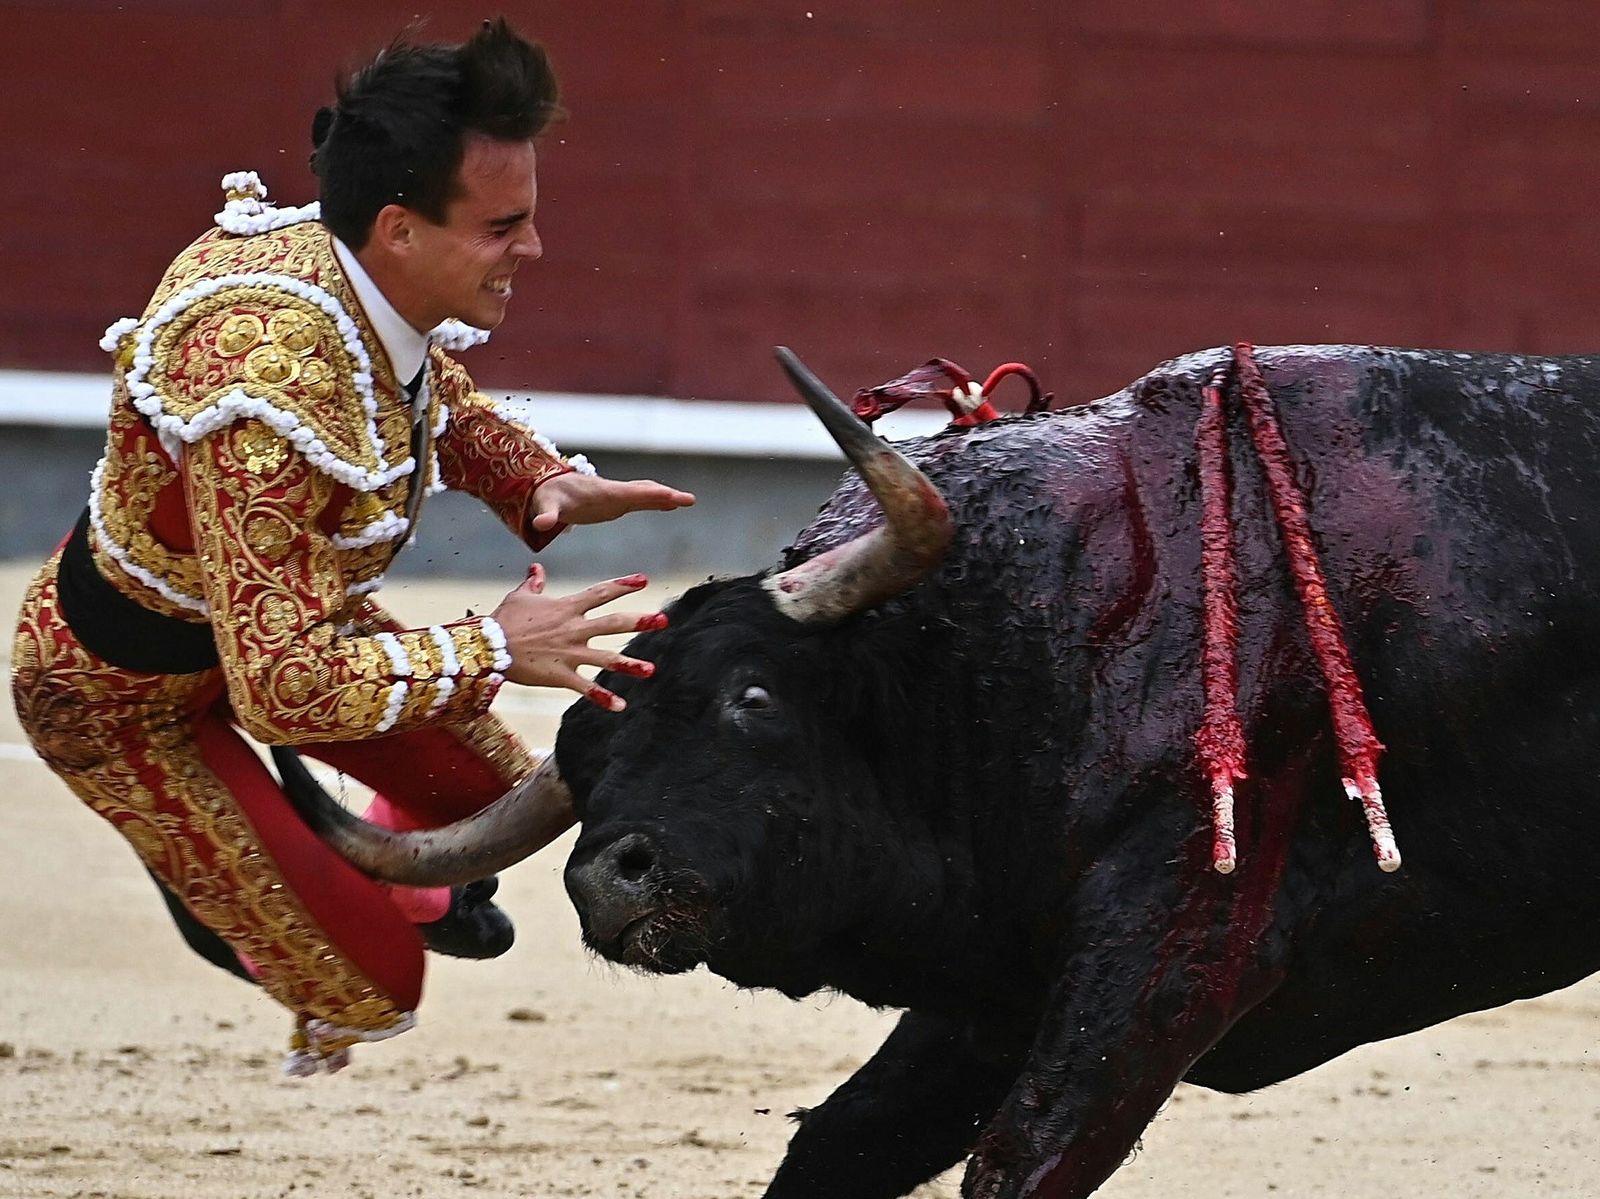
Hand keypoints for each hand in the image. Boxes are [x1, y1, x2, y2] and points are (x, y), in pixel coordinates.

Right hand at [489, 564, 669, 710]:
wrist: (487, 648)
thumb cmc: (502, 620)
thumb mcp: (519, 596)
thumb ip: (533, 583)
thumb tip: (536, 568)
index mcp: (566, 608)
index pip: (600, 593)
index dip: (623, 586)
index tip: (643, 580)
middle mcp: (573, 630)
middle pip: (613, 623)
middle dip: (640, 621)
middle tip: (662, 620)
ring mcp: (569, 653)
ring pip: (606, 659)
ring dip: (630, 665)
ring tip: (651, 670)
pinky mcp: (560, 675)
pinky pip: (586, 688)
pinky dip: (603, 698)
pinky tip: (621, 706)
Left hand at [530, 471, 695, 533]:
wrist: (546, 487)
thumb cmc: (546, 498)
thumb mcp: (545, 507)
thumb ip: (546, 517)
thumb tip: (541, 525)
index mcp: (601, 493)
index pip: (631, 494)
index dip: (652, 496)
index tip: (672, 496)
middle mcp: (613, 491)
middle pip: (644, 491)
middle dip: (666, 495)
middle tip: (688, 499)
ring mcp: (615, 495)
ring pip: (645, 493)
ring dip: (665, 496)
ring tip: (686, 501)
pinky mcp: (615, 501)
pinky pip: (640, 499)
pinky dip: (656, 501)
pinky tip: (669, 505)